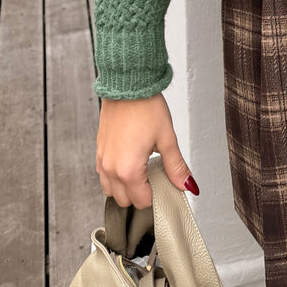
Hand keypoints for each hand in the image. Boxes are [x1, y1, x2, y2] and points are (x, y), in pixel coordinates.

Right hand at [96, 93, 198, 208]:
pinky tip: (129, 161)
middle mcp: (111, 168)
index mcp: (128, 170)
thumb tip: (187, 184)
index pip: (142, 201)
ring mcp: (102, 160)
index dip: (156, 194)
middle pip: (124, 200)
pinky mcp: (98, 151)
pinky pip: (103, 176)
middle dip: (140, 193)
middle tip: (155, 175)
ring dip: (125, 187)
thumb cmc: (145, 107)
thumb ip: (176, 166)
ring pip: (110, 190)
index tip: (164, 182)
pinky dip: (115, 176)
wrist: (127, 85)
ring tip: (142, 168)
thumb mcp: (167, 138)